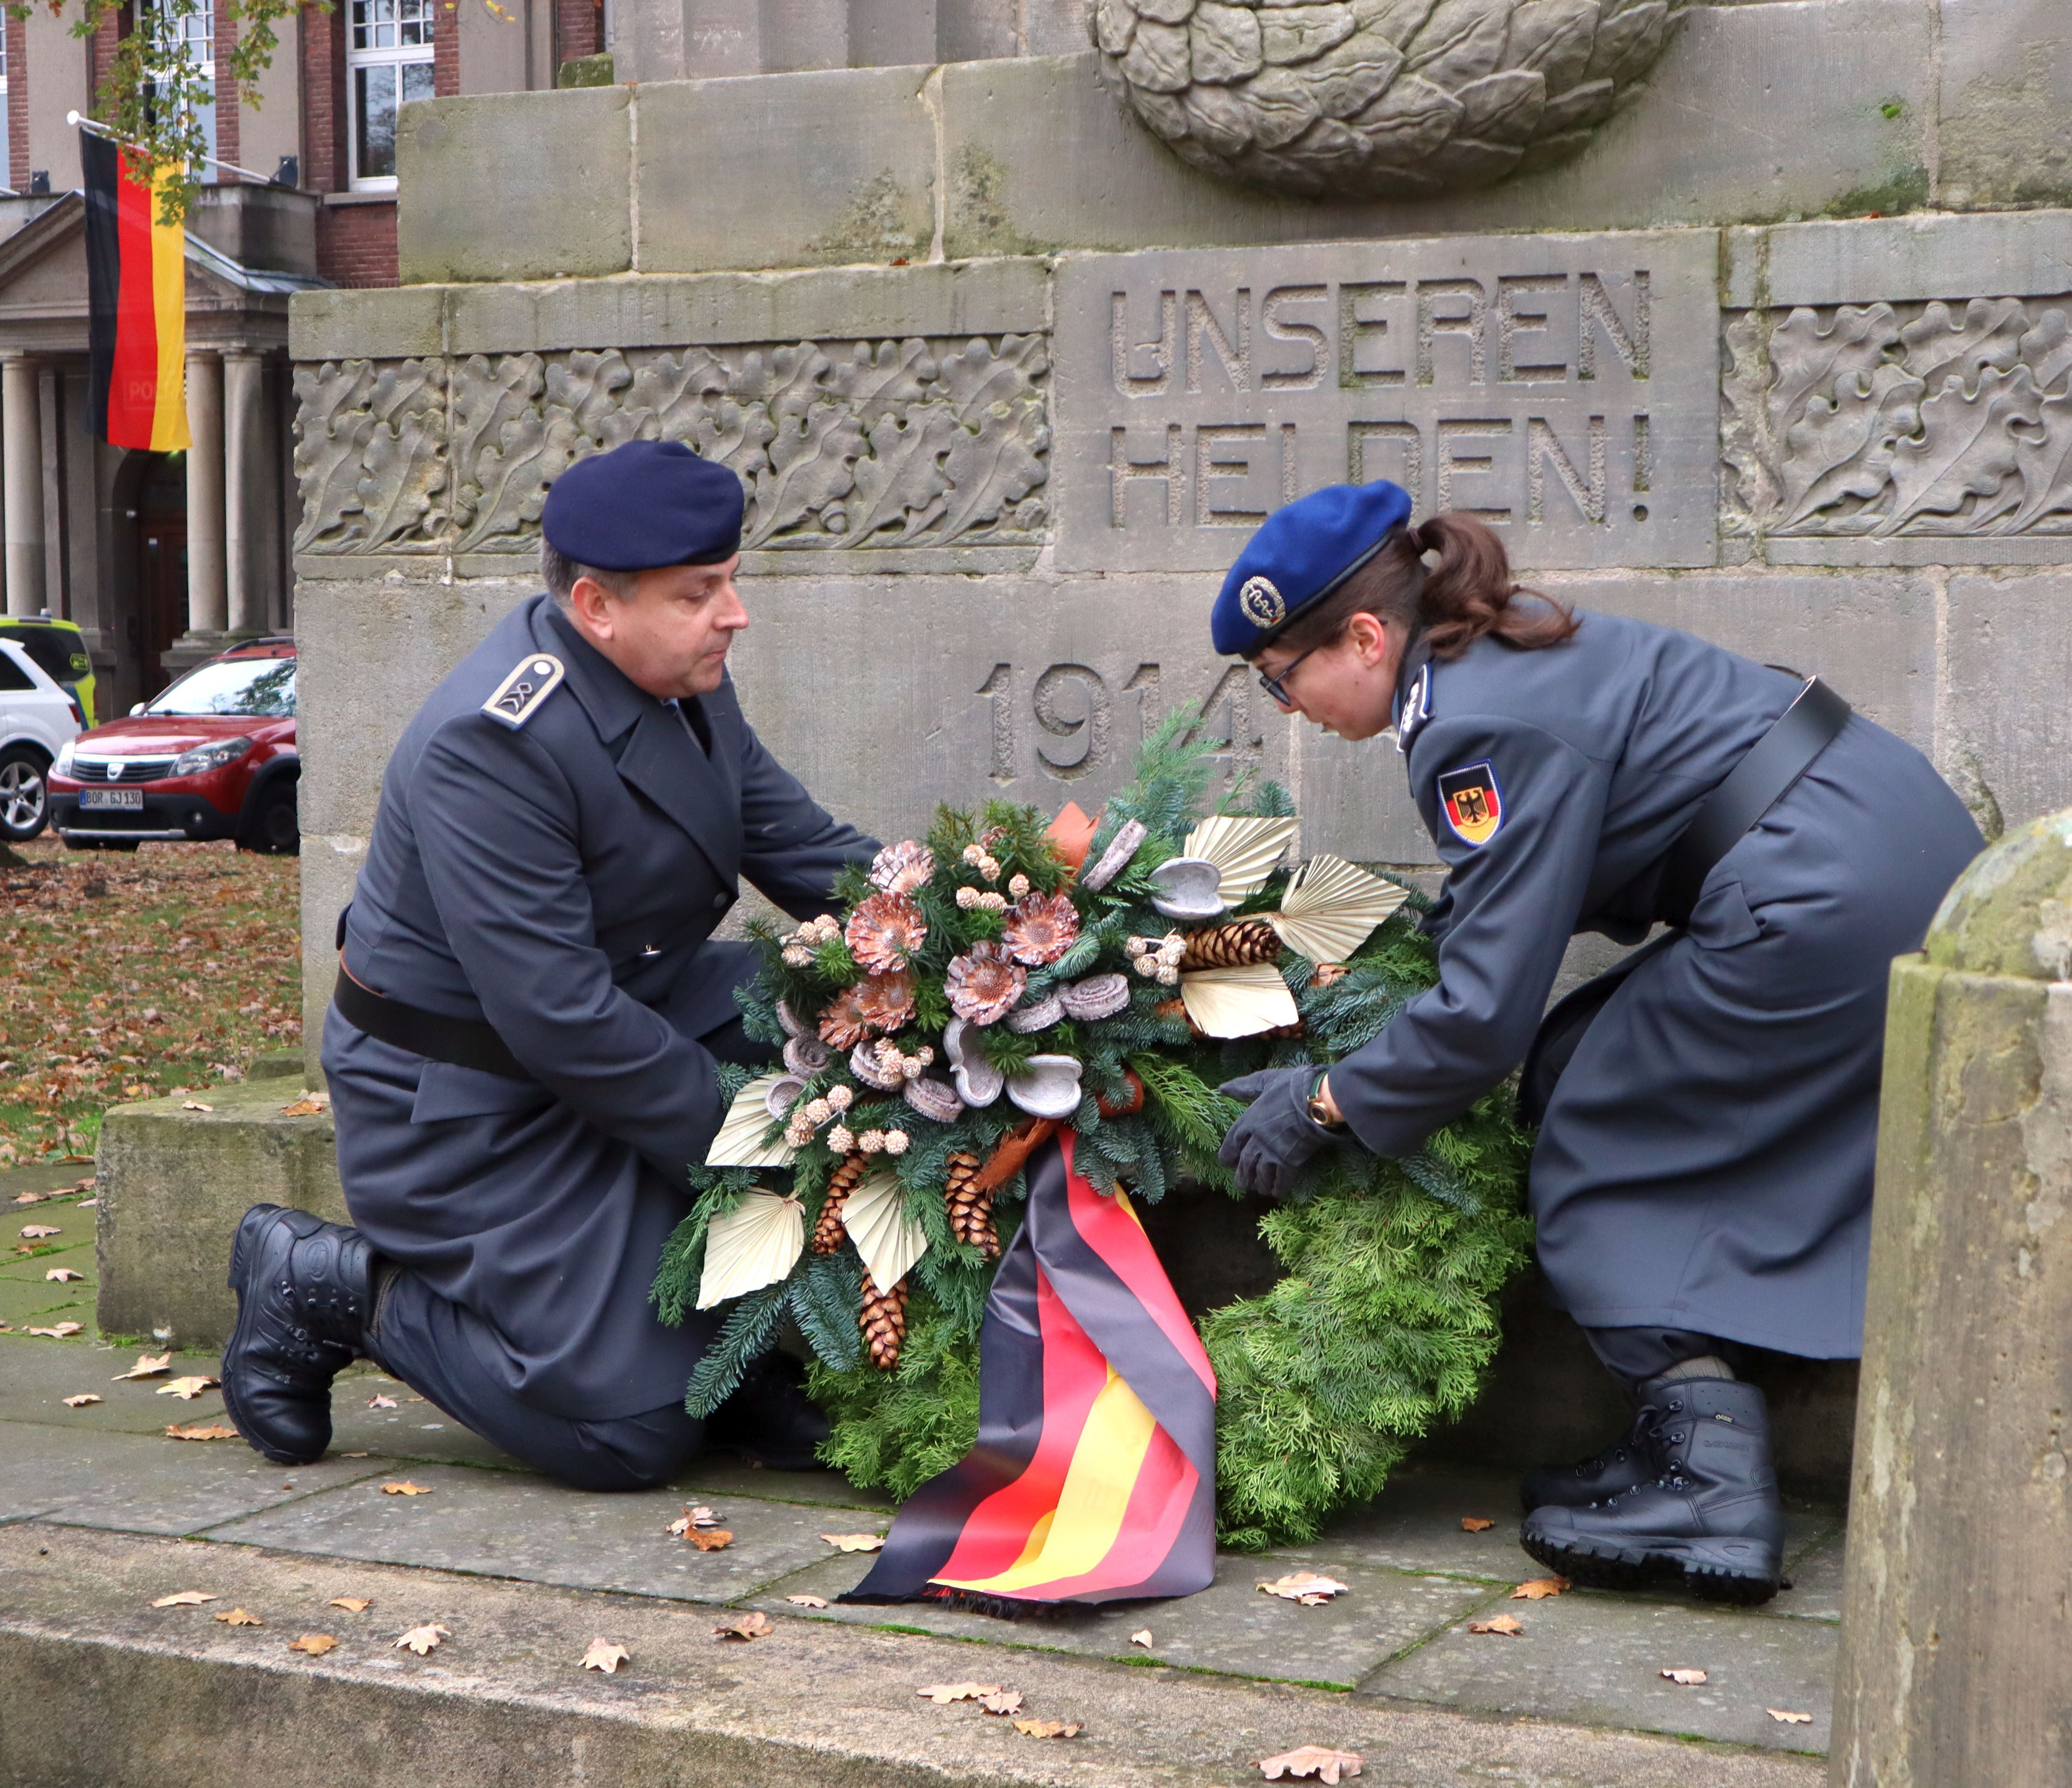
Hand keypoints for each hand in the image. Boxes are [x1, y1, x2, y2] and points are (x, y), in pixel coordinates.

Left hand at [1217, 1068, 1329, 1199]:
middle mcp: (1257, 1140)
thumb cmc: (1293, 1086)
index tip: (1228, 1161)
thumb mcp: (1266, 1081)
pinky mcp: (1291, 1162)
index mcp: (1249, 1121)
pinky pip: (1280, 1181)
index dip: (1228, 1156)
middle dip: (1242, 1177)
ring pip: (1260, 1176)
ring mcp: (1273, 1153)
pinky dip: (1277, 1188)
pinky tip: (1277, 1192)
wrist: (1318, 1099)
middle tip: (1243, 1183)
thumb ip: (1244, 1086)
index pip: (1230, 1144)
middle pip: (1244, 1164)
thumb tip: (1222, 1088)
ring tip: (1260, 1189)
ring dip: (1259, 1185)